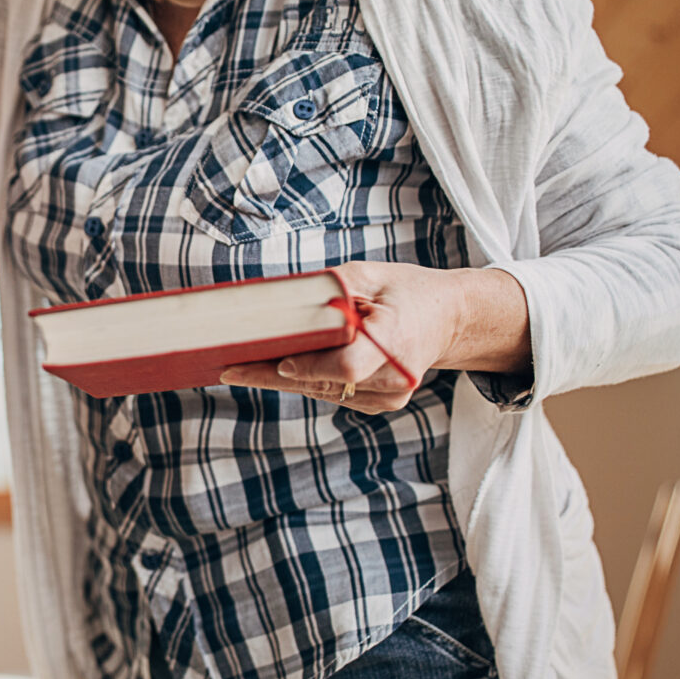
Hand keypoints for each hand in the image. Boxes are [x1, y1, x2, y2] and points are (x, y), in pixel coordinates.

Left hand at [219, 262, 527, 413]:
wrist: (449, 318)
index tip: (278, 361)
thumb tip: (284, 297)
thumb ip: (333, 288)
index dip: (310, 366)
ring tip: (239, 367)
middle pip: (326, 383)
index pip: (347, 365)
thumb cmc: (407, 290)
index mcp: (397, 339)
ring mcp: (389, 395)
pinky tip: (272, 370)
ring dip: (283, 380)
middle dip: (274, 375)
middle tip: (230, 367)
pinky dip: (305, 381)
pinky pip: (333, 393)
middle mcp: (395, 376)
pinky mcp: (380, 403)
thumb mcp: (373, 274)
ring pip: (324, 391)